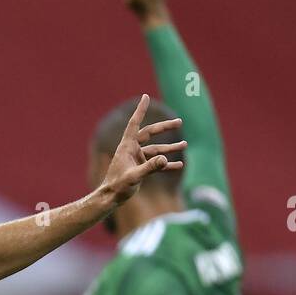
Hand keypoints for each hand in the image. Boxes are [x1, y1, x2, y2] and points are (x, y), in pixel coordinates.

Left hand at [99, 93, 184, 207]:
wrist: (110, 198)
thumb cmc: (117, 187)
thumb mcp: (134, 177)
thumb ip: (150, 168)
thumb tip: (166, 159)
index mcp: (127, 147)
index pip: (135, 124)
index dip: (140, 110)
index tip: (145, 96)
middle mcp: (132, 150)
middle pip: (150, 133)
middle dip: (165, 128)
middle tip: (180, 122)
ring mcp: (137, 158)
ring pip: (156, 149)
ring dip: (170, 147)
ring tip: (185, 144)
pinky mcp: (140, 168)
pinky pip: (156, 163)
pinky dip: (166, 164)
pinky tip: (179, 165)